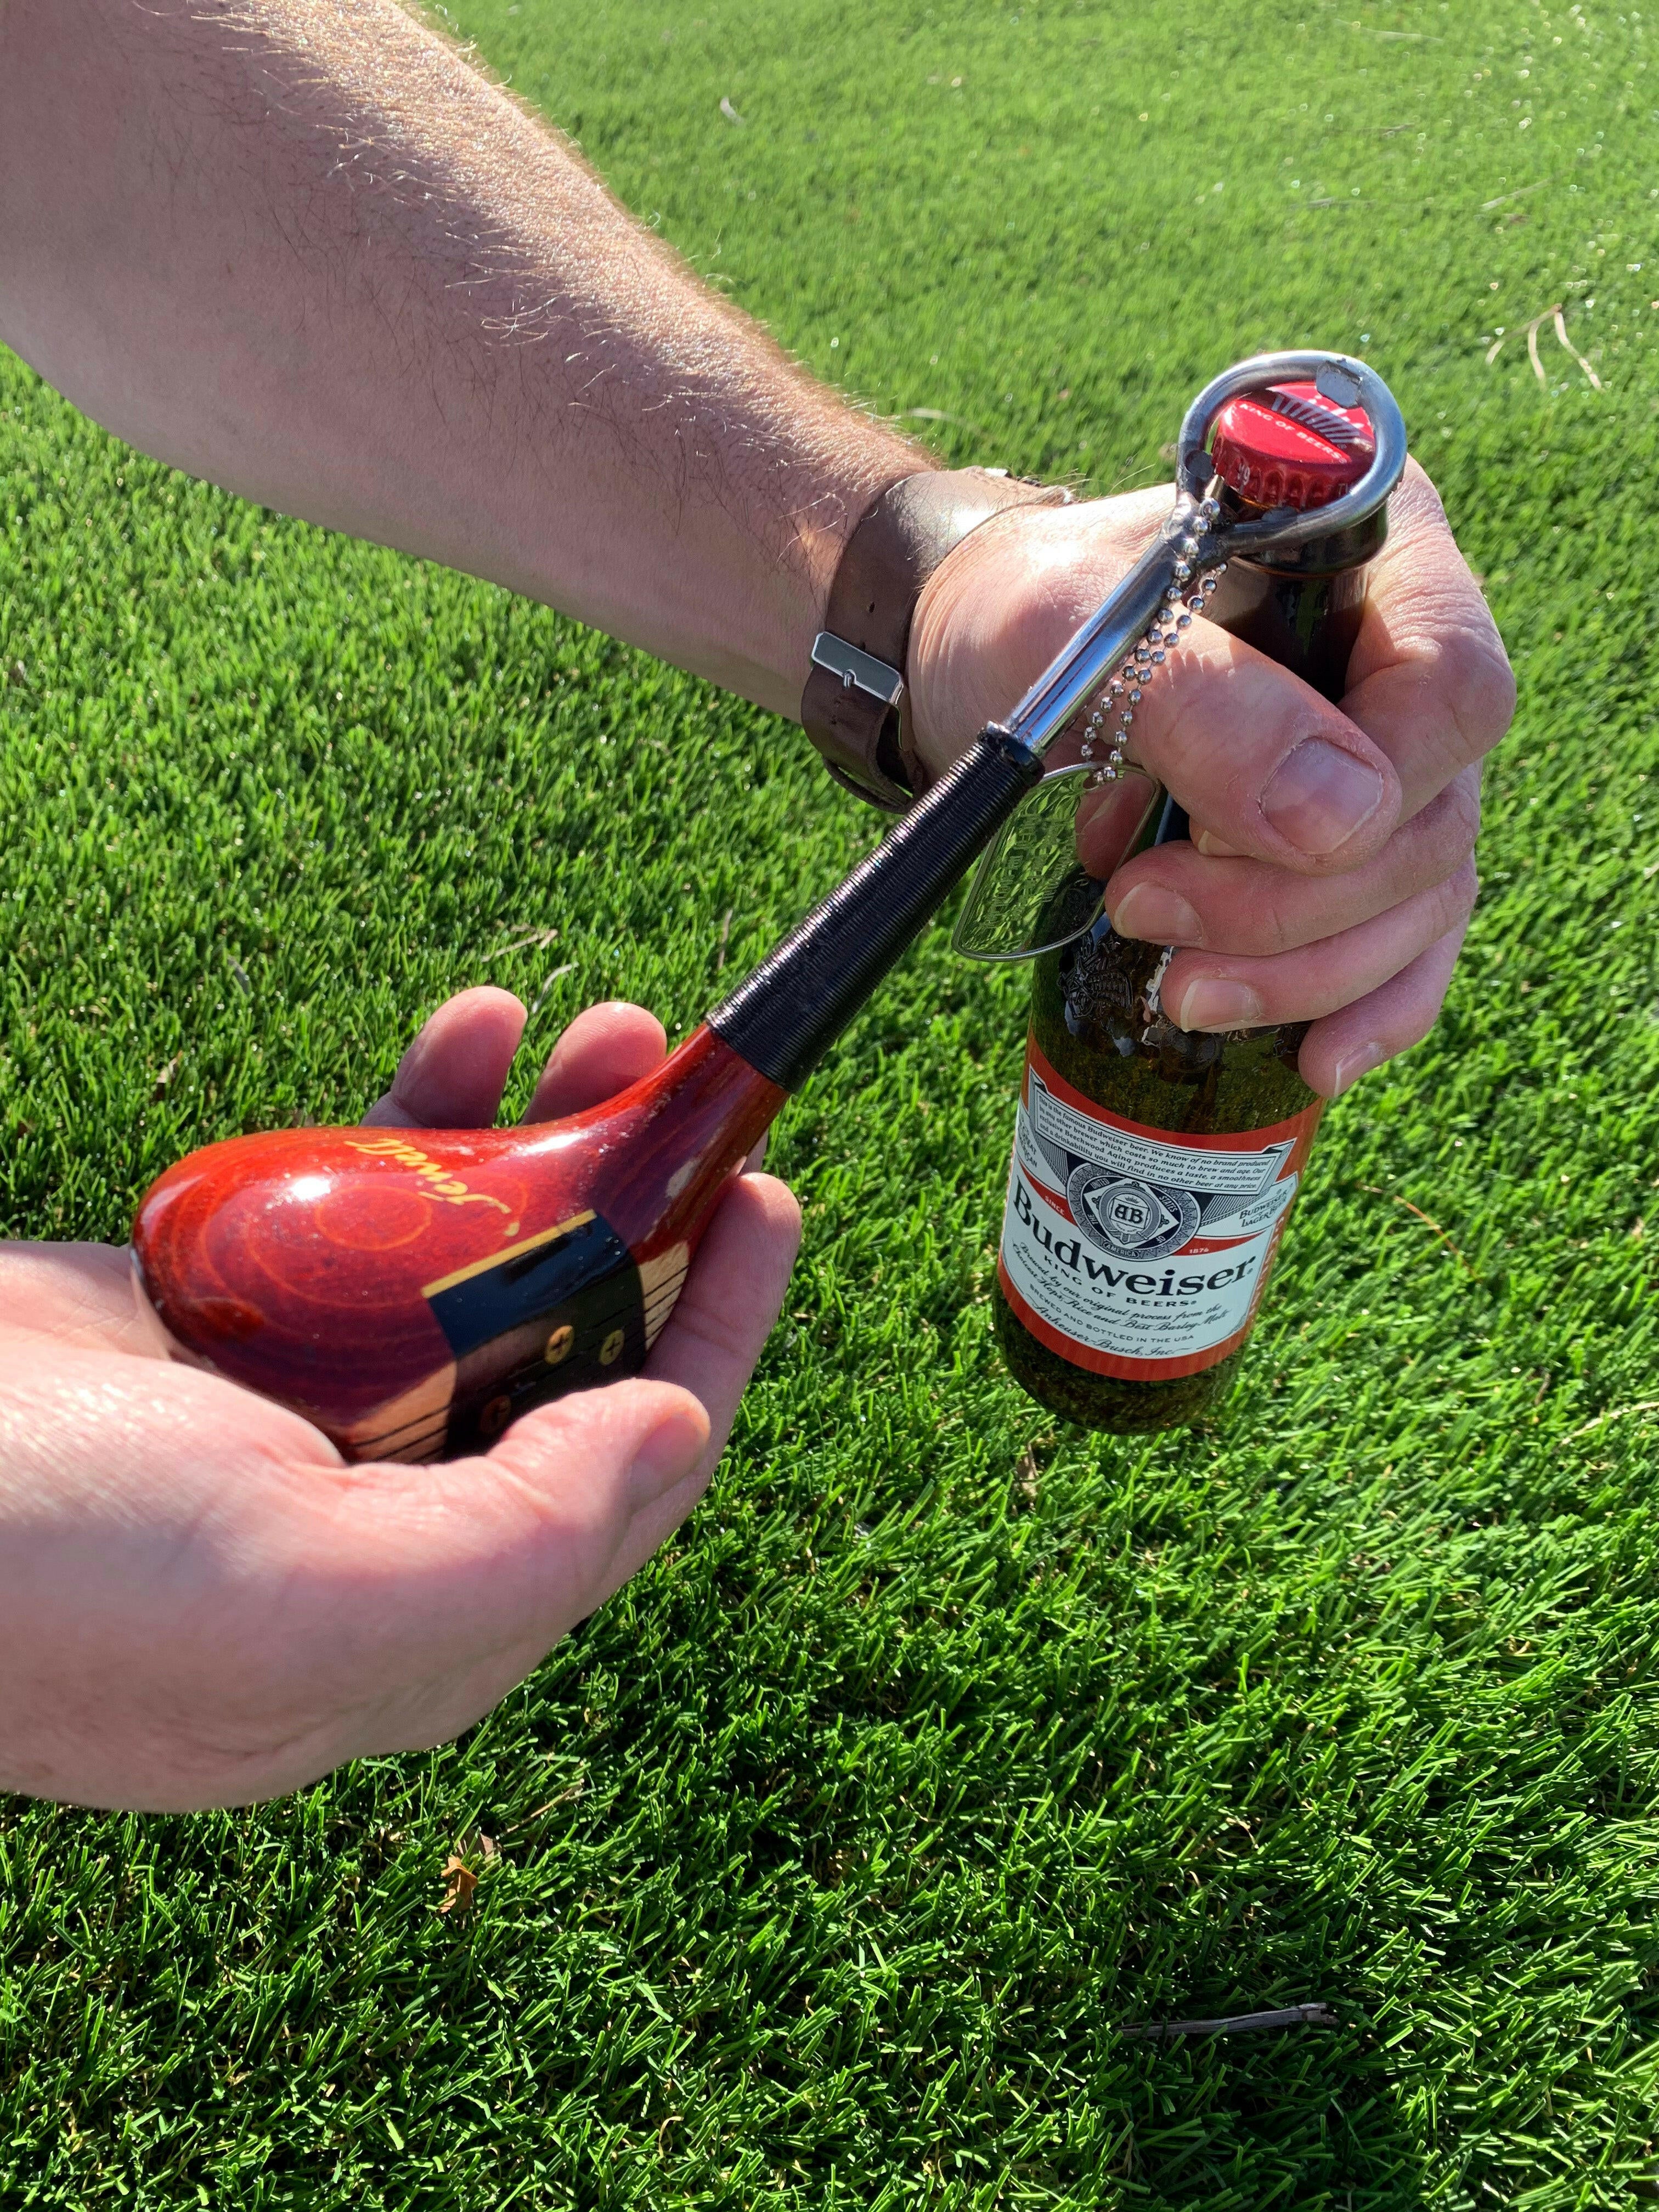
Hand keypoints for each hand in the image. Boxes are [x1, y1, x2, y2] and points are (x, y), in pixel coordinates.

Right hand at [0, 990, 799, 1812]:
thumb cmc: (55, 1574)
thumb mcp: (310, 1601)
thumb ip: (521, 1540)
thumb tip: (674, 1434)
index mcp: (430, 1609)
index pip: (629, 1468)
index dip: (716, 1332)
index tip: (768, 1199)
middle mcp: (385, 1510)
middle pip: (567, 1344)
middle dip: (639, 1211)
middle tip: (684, 1087)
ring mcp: (306, 1402)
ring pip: (474, 1257)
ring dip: (545, 1139)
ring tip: (597, 1025)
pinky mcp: (230, 1311)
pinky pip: (360, 1203)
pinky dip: (418, 1114)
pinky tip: (466, 1030)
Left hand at [907, 461, 1512, 1096]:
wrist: (978, 655)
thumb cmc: (1022, 615)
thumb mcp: (1070, 632)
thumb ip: (1205, 706)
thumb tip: (1340, 820)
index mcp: (1367, 548)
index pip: (1450, 686)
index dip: (1368, 789)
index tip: (1214, 837)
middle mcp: (1404, 650)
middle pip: (1431, 813)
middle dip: (1290, 902)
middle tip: (1142, 909)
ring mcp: (1393, 755)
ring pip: (1422, 895)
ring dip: (1304, 971)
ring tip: (1174, 990)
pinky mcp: (1357, 843)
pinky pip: (1407, 945)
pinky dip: (1363, 1007)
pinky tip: (1313, 1059)